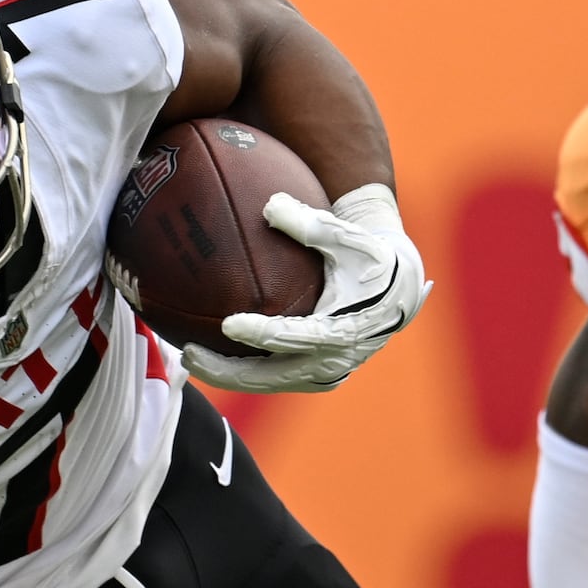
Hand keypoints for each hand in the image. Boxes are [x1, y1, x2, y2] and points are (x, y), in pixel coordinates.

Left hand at [182, 184, 431, 392]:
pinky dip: (241, 373)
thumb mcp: (348, 237)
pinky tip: (208, 356)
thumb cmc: (370, 256)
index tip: (228, 323)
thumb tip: (270, 204)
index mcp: (345, 328)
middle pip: (273, 376)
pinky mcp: (316, 376)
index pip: (297, 336)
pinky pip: (273, 379)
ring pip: (268, 383)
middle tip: (187, 353)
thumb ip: (311, 224)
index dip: (262, 333)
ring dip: (227, 375)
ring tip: (187, 358)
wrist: (400, 288)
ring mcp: (324, 372)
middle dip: (227, 370)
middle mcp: (334, 359)